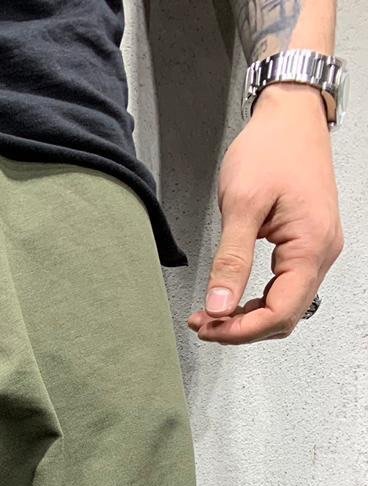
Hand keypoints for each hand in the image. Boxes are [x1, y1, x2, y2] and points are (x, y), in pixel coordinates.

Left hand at [188, 82, 342, 343]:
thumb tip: (220, 306)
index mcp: (311, 245)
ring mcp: (317, 247)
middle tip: (204, 323)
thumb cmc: (271, 147)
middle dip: (242, 328)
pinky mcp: (307, 242)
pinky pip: (286, 286)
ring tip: (212, 313)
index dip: (241, 330)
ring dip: (248, 316)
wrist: (290, 114)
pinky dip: (257, 299)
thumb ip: (231, 260)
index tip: (208, 328)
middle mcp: (321, 251)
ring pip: (285, 305)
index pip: (279, 312)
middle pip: (284, 316)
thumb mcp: (242, 204)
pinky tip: (231, 297)